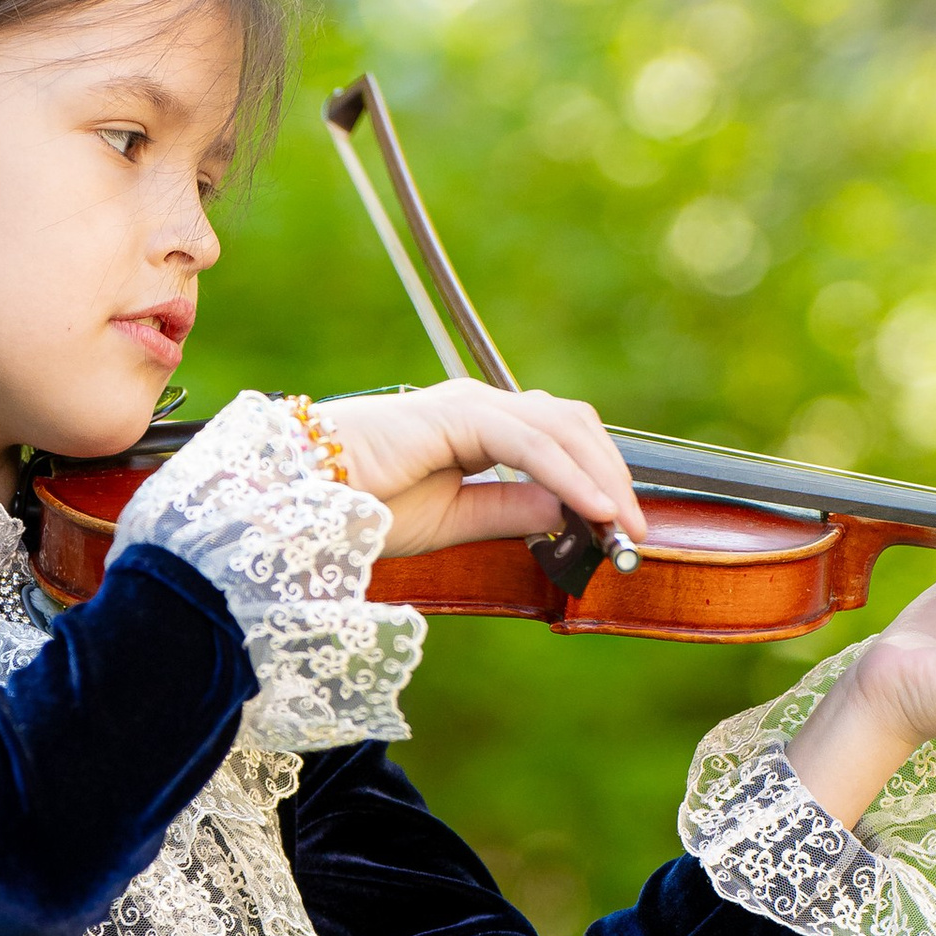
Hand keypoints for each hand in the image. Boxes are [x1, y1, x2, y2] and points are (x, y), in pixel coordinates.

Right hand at [317, 379, 646, 560]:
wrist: (300, 501)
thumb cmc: (360, 510)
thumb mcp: (455, 523)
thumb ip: (510, 513)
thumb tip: (568, 515)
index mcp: (477, 430)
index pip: (558, 443)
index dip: (597, 480)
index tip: (622, 531)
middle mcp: (479, 407)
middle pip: (571, 426)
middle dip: (611, 476)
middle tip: (636, 532)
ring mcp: (467, 404)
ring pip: (560, 429)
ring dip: (600, 477)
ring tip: (623, 525)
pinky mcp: (455, 415)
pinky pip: (530, 444)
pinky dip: (569, 477)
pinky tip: (594, 509)